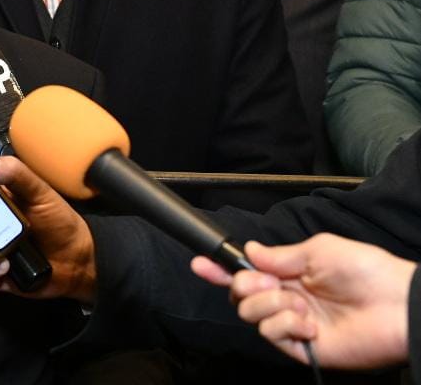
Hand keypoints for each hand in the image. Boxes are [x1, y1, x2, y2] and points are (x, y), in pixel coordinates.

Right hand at [190, 235, 414, 368]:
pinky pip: (272, 334)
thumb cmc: (366, 272)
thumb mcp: (318, 250)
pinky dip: (285, 325)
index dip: (220, 268)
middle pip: (240, 294)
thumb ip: (279, 254)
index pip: (246, 271)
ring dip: (268, 305)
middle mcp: (287, 297)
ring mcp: (293, 322)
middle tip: (268, 283)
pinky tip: (309, 322)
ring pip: (251, 314)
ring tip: (297, 303)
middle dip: (244, 285)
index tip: (201, 263)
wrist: (395, 305)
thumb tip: (249, 252)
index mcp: (290, 273)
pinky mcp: (301, 346)